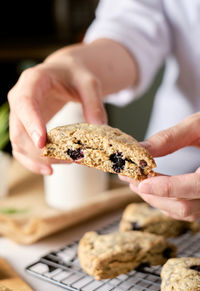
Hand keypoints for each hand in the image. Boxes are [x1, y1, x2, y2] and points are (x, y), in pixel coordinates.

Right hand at [8, 39, 136, 174]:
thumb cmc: (75, 75)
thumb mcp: (89, 83)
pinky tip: (49, 169)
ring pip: (18, 143)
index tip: (42, 142)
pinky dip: (33, 161)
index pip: (25, 102)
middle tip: (67, 159)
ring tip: (60, 166)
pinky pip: (22, 148)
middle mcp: (20, 98)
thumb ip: (94, 102)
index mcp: (33, 81)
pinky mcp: (25, 127)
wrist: (65, 74)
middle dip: (40, 150)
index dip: (31, 123)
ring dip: (37, 159)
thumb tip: (99, 127)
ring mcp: (20, 115)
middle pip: (20, 129)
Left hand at [120, 113, 199, 220]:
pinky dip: (166, 201)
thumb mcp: (198, 125)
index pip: (196, 187)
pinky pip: (187, 209)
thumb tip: (142, 149)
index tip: (142, 184)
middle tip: (130, 179)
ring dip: (157, 199)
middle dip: (153, 195)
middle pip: (185, 206)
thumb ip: (170, 138)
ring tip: (136, 182)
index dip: (167, 188)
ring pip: (184, 211)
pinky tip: (152, 188)